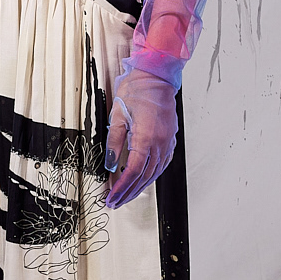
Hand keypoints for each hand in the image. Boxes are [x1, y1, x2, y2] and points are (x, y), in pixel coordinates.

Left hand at [105, 65, 178, 209]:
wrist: (156, 76)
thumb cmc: (136, 90)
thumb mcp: (117, 115)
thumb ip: (113, 142)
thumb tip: (109, 165)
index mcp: (145, 137)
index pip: (132, 171)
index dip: (120, 188)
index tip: (111, 198)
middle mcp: (160, 143)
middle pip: (144, 176)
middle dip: (129, 192)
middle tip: (115, 203)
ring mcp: (168, 142)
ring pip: (155, 173)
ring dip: (140, 187)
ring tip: (127, 196)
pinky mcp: (171, 139)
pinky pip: (162, 163)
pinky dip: (151, 175)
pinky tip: (143, 180)